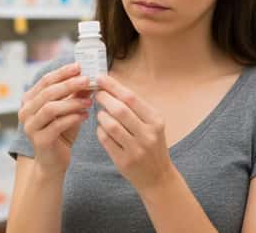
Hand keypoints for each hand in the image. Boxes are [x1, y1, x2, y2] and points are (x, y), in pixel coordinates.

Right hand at [18, 63, 92, 174]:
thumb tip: (88, 77)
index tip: (79, 66)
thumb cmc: (60, 133)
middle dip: (69, 84)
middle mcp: (25, 111)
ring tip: (89, 100)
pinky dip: (72, 118)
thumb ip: (75, 94)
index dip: (62, 72)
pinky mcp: (39, 140)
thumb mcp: (68, 110)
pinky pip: (57, 125)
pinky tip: (85, 115)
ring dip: (72, 102)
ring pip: (51, 108)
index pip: (45, 80)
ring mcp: (30, 126)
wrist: (53, 162)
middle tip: (87, 80)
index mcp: (29, 100)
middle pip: (48, 92)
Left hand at [95, 75, 175, 192]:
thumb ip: (135, 106)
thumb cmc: (151, 144)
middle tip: (97, 94)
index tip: (100, 78)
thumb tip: (111, 84)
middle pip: (120, 110)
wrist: (158, 177)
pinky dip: (100, 130)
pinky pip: (105, 140)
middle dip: (104, 98)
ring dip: (101, 116)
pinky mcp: (124, 161)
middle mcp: (148, 134)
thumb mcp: (152, 124)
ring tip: (101, 113)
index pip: (131, 98)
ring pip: (110, 125)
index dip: (113, 86)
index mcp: (156, 120)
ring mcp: (136, 149)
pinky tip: (103, 129)